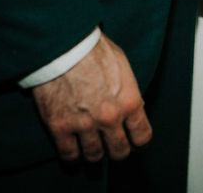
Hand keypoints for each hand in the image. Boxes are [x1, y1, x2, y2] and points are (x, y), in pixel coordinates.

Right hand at [32, 35, 151, 161]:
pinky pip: (68, 154)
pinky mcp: (60, 126)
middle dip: (118, 150)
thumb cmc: (94, 49)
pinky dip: (72, 157)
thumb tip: (134, 105)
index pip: (142, 135)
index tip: (133, 139)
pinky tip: (73, 154)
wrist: (64, 45)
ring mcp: (84, 124)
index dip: (138, 139)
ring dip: (95, 154)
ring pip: (94, 155)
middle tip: (113, 146)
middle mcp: (110, 118)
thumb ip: (129, 90)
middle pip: (119, 150)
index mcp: (129, 101)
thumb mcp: (124, 66)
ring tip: (93, 149)